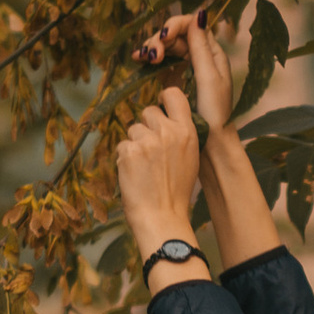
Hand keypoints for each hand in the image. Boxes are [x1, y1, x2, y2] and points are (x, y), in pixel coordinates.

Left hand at [116, 85, 201, 259]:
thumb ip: (181, 136)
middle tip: (150, 150)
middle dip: (146, 126)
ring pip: (133, 129)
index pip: (174, 95)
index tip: (160, 106)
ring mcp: (147, 141)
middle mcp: (168, 132)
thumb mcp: (191, 159)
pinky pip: (122, 146)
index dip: (164, 98)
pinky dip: (124, 159)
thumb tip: (167, 122)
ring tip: (143, 167)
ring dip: (134, 144)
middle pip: (148, 111)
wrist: (162, 217)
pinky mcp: (129, 152)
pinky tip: (134, 175)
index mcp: (187, 132)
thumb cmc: (177, 192)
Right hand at [137, 7, 233, 138]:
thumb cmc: (214, 112)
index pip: (191, 26)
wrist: (211, 143)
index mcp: (212, 53)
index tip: (163, 37)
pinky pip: (161, 62)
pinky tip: (139, 60)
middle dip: (160, 40)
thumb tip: (199, 14)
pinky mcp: (175, 80)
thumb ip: (201, 48)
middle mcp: (200, 56)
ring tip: (142, 58)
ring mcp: (186, 68)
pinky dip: (149, 59)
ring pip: (166, 47)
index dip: (174, 26)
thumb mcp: (208, 78)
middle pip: (175, 35)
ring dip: (153, 48)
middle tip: (151, 56)